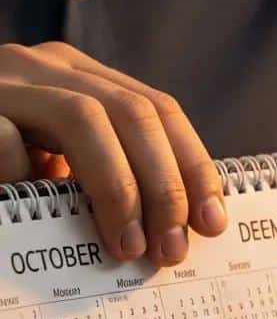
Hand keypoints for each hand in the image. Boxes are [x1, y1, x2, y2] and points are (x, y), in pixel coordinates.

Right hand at [0, 42, 225, 266]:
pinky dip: (28, 177)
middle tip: (171, 250)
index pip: (160, 112)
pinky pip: (4, 138)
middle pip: (134, 115)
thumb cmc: (7, 166)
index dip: (193, 168)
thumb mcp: (65, 163)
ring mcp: (4, 81)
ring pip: (85, 118)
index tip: (213, 224)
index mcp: (82, 79)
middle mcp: (48, 68)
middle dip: (165, 188)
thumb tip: (182, 227)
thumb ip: (114, 174)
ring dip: (118, 189)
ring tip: (127, 246)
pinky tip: (38, 214)